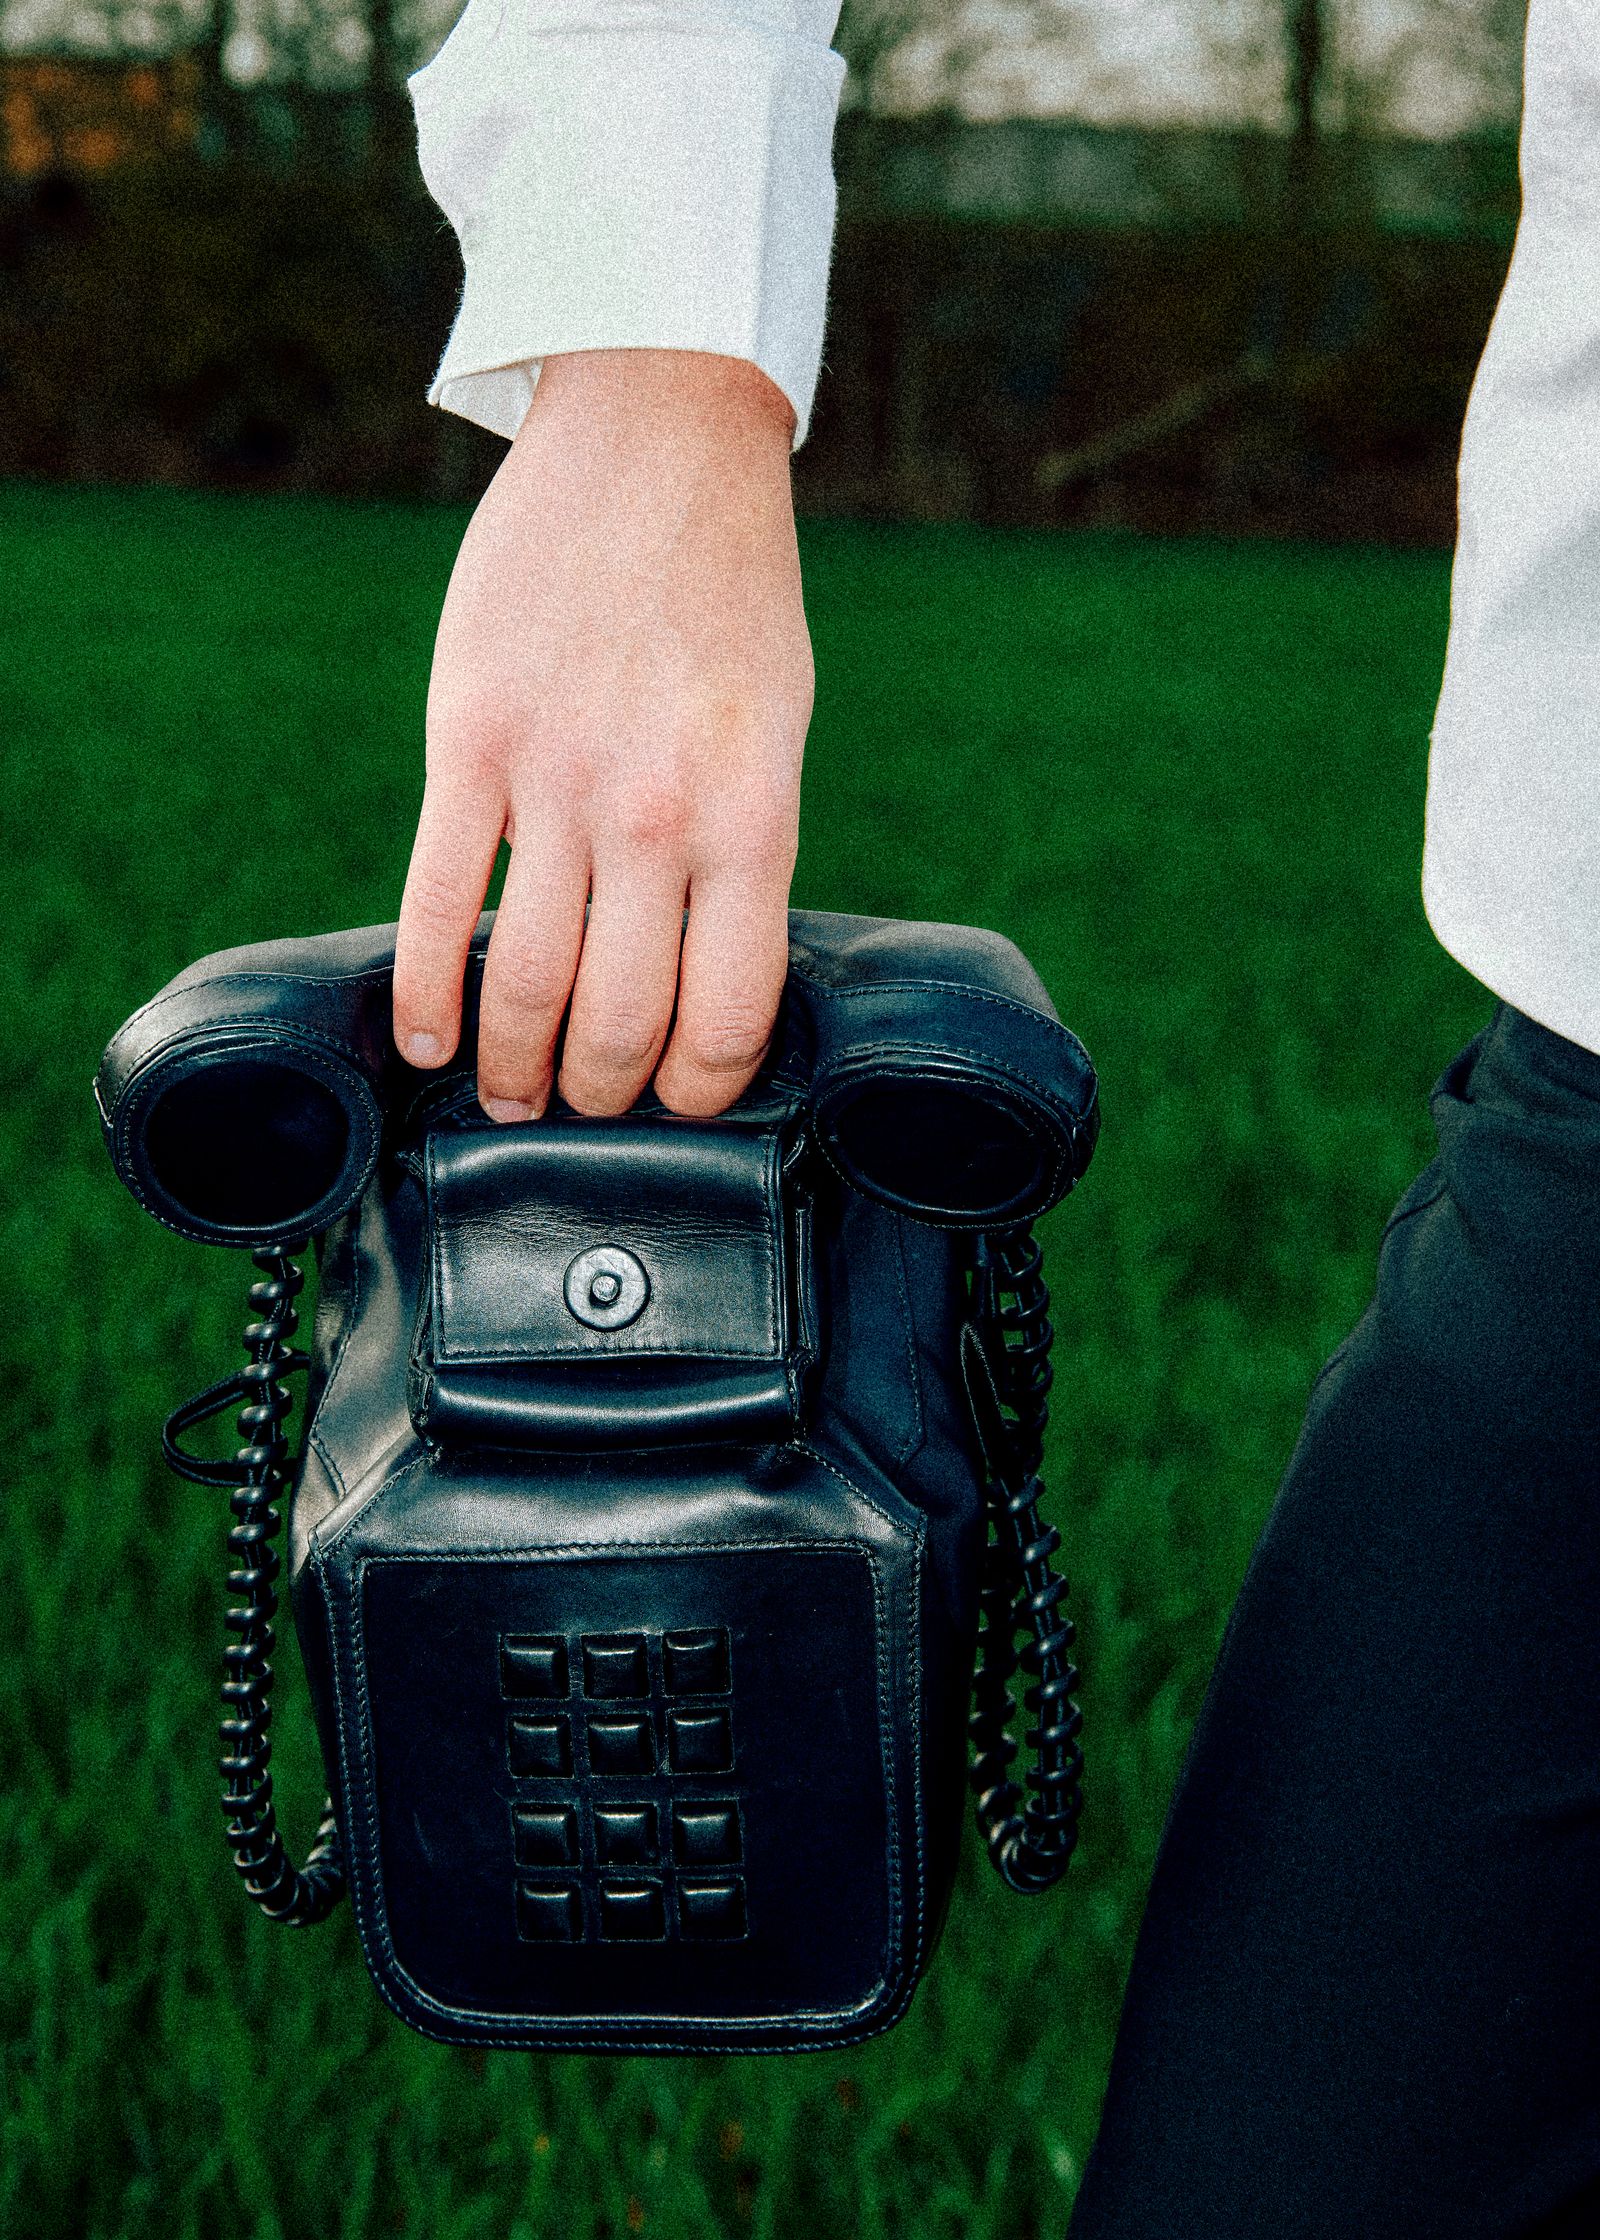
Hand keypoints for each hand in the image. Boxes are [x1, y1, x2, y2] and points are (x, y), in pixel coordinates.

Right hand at [392, 347, 811, 1119]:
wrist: (658, 440)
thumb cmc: (731, 594)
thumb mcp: (779, 729)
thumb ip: (743, 849)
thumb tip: (700, 969)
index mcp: (755, 819)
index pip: (729, 1013)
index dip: (699, 1087)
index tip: (677, 1107)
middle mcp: (658, 816)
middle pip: (620, 1019)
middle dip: (601, 1094)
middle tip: (583, 1111)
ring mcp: (557, 781)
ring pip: (525, 981)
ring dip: (513, 1066)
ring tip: (507, 1098)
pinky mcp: (469, 741)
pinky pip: (436, 903)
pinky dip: (425, 993)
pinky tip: (424, 1041)